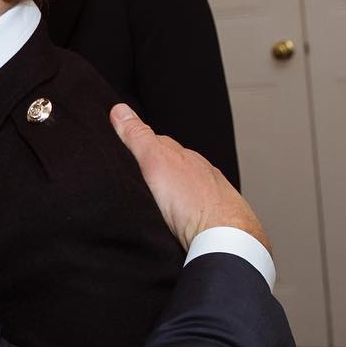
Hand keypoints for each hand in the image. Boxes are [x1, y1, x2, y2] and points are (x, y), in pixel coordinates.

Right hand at [111, 103, 269, 252]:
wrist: (226, 236)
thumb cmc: (192, 202)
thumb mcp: (155, 163)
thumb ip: (138, 138)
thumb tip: (119, 110)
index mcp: (183, 156)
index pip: (158, 142)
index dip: (139, 143)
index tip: (124, 144)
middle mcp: (199, 171)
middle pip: (173, 163)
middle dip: (156, 165)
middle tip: (135, 173)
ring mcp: (209, 193)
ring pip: (184, 185)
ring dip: (171, 189)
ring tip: (155, 200)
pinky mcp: (212, 216)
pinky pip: (193, 207)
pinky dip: (184, 208)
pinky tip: (177, 218)